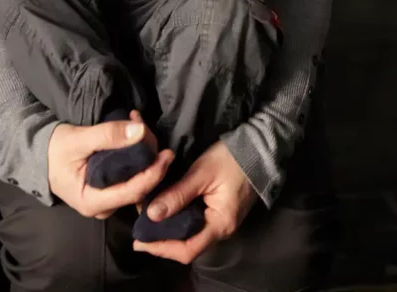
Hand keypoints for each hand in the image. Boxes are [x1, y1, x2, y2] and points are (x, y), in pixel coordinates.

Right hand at [48, 111, 173, 219]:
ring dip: (142, 151)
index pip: (132, 192)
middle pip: (138, 186)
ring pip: (137, 180)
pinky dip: (135, 153)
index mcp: (93, 202)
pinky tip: (133, 130)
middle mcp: (104, 207)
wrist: (39, 154)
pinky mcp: (110, 189)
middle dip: (148, 156)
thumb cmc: (54, 150)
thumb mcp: (78, 140)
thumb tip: (139, 131)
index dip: (153, 174)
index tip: (167, 154)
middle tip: (144, 125)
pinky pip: (130, 175)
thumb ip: (108, 136)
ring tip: (137, 121)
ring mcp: (108, 200)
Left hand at [133, 141, 257, 263]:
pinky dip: (179, 219)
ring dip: (169, 230)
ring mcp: (222, 221)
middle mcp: (222, 229)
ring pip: (191, 234)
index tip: (140, 242)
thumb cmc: (230, 159)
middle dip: (162, 240)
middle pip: (188, 245)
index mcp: (220, 224)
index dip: (162, 249)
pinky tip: (165, 210)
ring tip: (146, 220)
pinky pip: (196, 223)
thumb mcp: (202, 173)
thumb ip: (178, 194)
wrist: (257, 147)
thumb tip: (152, 214)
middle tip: (139, 230)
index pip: (188, 249)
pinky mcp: (219, 211)